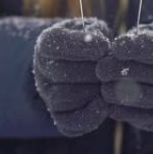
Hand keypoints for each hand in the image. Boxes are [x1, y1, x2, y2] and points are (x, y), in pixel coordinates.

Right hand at [33, 18, 111, 136]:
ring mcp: (48, 95)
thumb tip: (103, 48)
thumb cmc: (92, 43)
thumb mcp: (93, 29)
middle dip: (91, 70)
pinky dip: (88, 117)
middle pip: (60, 72)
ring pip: (62, 98)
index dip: (78, 45)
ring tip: (108, 84)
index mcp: (46, 43)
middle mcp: (41, 70)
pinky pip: (67, 124)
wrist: (83, 65)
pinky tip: (104, 105)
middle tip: (110, 68)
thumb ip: (96, 34)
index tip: (103, 46)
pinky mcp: (58, 116)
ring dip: (90, 91)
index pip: (52, 43)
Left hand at [96, 22, 152, 131]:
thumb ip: (137, 38)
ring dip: (126, 95)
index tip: (116, 46)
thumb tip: (115, 51)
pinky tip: (109, 102)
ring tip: (103, 85)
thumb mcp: (147, 33)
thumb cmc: (151, 45)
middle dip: (129, 73)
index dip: (141, 49)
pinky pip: (149, 120)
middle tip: (102, 67)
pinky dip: (127, 112)